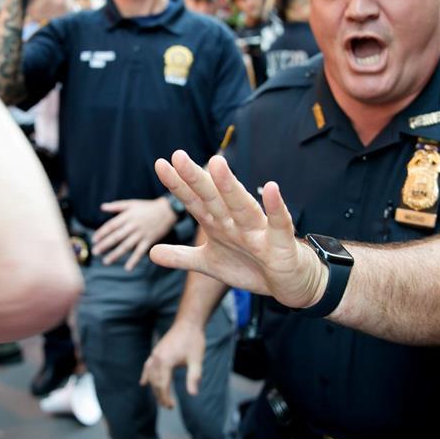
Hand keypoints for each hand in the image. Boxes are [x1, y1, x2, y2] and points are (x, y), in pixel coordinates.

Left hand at [93, 197, 177, 269]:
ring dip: (116, 254)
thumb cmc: (147, 207)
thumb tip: (102, 207)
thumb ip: (116, 206)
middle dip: (105, 245)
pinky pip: (140, 252)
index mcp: (127, 216)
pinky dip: (134, 260)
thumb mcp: (131, 203)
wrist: (167, 210)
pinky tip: (127, 268)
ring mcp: (141, 234)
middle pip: (117, 236)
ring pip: (126, 245)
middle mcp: (133, 225)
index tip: (94, 240)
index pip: (112, 225)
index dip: (102, 233)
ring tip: (106, 261)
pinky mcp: (149, 240)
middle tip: (95, 252)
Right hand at [140, 321, 206, 408]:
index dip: (166, 398)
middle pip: (155, 383)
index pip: (162, 385)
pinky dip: (146, 376)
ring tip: (160, 399)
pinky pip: (147, 366)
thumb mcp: (197, 360)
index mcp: (166, 362)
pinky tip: (143, 383)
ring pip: (150, 376)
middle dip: (160, 396)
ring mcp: (154, 354)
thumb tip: (193, 394)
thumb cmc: (194, 340)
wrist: (188, 323)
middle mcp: (157, 359)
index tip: (171, 407)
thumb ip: (194, 377)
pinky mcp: (156, 351)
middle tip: (168, 406)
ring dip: (154, 388)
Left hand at [149, 150, 326, 307]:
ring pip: (241, 205)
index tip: (160, 164)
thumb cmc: (250, 265)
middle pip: (213, 198)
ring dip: (230, 186)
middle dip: (195, 179)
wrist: (287, 282)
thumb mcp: (210, 263)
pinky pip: (278, 223)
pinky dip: (276, 207)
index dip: (178, 186)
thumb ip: (182, 256)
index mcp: (218, 224)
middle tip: (178, 156)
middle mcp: (236, 222)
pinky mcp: (281, 242)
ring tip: (216, 163)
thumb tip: (152, 253)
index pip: (195, 201)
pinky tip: (272, 188)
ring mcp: (258, 230)